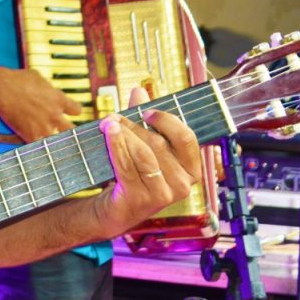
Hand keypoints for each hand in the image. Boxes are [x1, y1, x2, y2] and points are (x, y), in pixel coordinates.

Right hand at [0, 67, 81, 140]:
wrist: (1, 89)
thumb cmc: (18, 79)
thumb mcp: (38, 77)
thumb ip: (47, 88)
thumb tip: (46, 90)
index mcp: (58, 99)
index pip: (76, 110)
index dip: (72, 111)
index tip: (67, 112)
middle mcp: (54, 114)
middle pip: (71, 129)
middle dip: (67, 130)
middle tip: (61, 130)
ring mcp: (43, 127)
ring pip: (55, 141)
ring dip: (50, 138)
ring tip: (44, 137)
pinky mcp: (30, 135)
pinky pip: (38, 146)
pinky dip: (35, 144)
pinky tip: (32, 142)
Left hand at [91, 87, 200, 237]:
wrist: (115, 209)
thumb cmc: (134, 174)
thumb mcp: (143, 144)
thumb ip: (144, 118)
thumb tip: (139, 90)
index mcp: (191, 169)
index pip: (187, 138)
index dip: (167, 120)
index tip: (147, 111)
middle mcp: (183, 184)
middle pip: (159, 143)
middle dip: (134, 125)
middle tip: (114, 116)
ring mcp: (163, 194)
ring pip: (143, 153)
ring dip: (123, 134)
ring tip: (108, 123)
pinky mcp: (141, 199)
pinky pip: (127, 166)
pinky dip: (116, 145)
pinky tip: (108, 133)